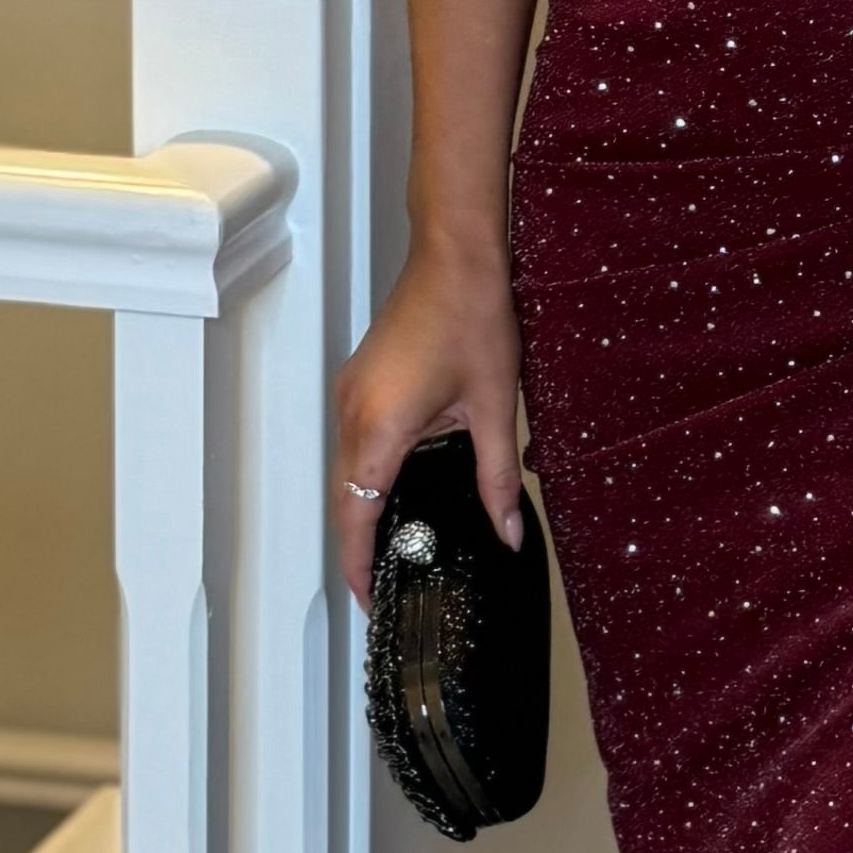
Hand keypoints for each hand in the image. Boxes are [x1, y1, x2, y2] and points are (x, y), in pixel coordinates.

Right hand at [332, 242, 527, 604]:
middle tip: (394, 582)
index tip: (373, 600)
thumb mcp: (493, 407)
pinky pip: (354, 443)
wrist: (454, 252)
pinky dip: (369, 475)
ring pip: (348, 471)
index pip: (356, 517)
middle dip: (364, 545)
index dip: (360, 565)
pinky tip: (404, 489)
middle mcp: (353, 413)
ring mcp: (351, 394)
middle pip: (346, 499)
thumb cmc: (472, 315)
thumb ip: (496, 479)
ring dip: (366, 510)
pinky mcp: (360, 382)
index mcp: (379, 428)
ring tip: (401, 545)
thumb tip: (507, 532)